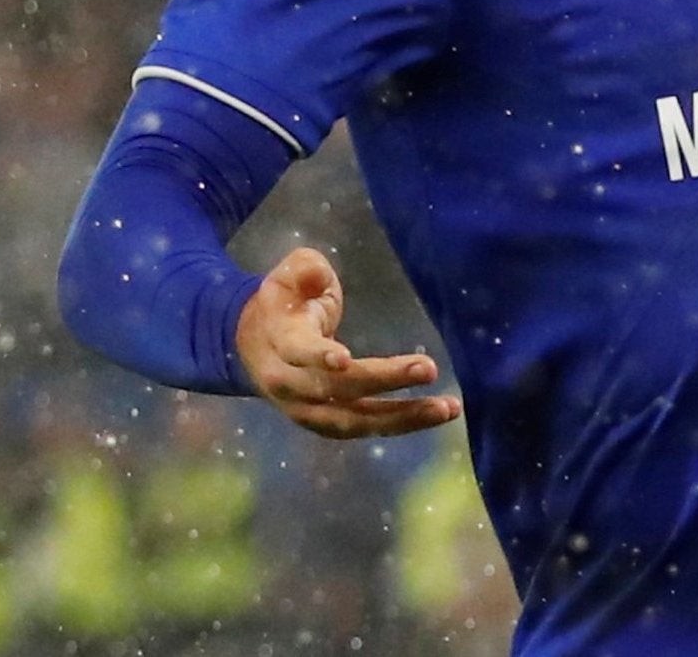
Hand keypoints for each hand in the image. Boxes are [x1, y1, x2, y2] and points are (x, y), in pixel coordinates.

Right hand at [235, 246, 461, 438]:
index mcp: (280, 341)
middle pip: (335, 389)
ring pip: (352, 420)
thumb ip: (305, 270)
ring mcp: (305, 409)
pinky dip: (397, 425)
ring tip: (446, 408)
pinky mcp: (323, 422)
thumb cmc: (283, 301)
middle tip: (429, 369)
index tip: (345, 358)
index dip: (318, 356)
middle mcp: (289, 383)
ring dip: (401, 417)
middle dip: (383, 380)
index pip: (297, 352)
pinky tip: (432, 415)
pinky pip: (361, 428)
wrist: (250, 342)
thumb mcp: (288, 273)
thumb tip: (317, 276)